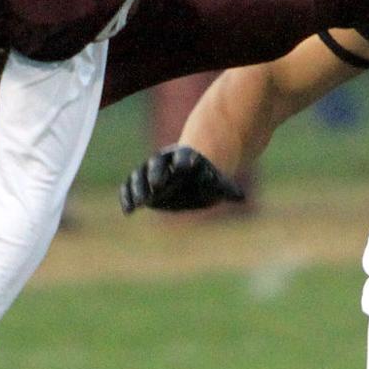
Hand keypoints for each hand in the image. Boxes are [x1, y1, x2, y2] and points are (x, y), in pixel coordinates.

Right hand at [119, 144, 245, 213]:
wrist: (190, 177)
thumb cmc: (208, 181)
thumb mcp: (220, 185)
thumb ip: (227, 190)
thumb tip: (240, 197)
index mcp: (186, 158)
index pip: (183, 157)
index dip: (183, 160)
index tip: (183, 166)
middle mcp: (165, 162)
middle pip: (157, 163)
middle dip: (157, 173)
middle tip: (158, 185)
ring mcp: (150, 171)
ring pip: (140, 174)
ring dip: (139, 188)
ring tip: (140, 203)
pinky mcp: (141, 184)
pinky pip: (129, 187)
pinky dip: (127, 197)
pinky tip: (129, 211)